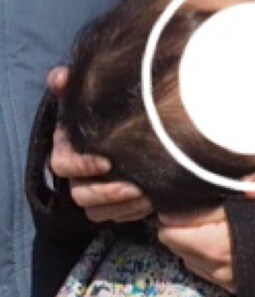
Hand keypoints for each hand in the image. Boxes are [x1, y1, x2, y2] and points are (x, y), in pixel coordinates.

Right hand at [47, 68, 154, 223]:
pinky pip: (115, 219)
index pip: (62, 165)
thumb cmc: (103, 113)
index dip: (82, 166)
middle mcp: (75, 176)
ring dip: (123, 208)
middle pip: (80, 195)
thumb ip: (70, 86)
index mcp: (65, 150)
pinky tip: (152, 205)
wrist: (127, 131)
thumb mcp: (85, 98)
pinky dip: (133, 214)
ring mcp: (92, 194)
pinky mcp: (110, 207)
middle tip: (136, 188)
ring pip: (97, 213)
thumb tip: (60, 78)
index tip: (107, 162)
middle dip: (108, 194)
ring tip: (148, 198)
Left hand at [157, 207, 236, 292]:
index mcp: (211, 247)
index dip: (173, 221)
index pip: (168, 235)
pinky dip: (206, 260)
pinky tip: (221, 250)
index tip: (186, 213)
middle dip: (182, 234)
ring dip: (194, 248)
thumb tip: (165, 217)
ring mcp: (223, 281)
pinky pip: (205, 272)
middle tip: (202, 222)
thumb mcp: (233, 208)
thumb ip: (198, 212)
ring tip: (213, 235)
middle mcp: (213, 269)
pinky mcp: (231, 287)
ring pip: (189, 261)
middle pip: (176, 249)